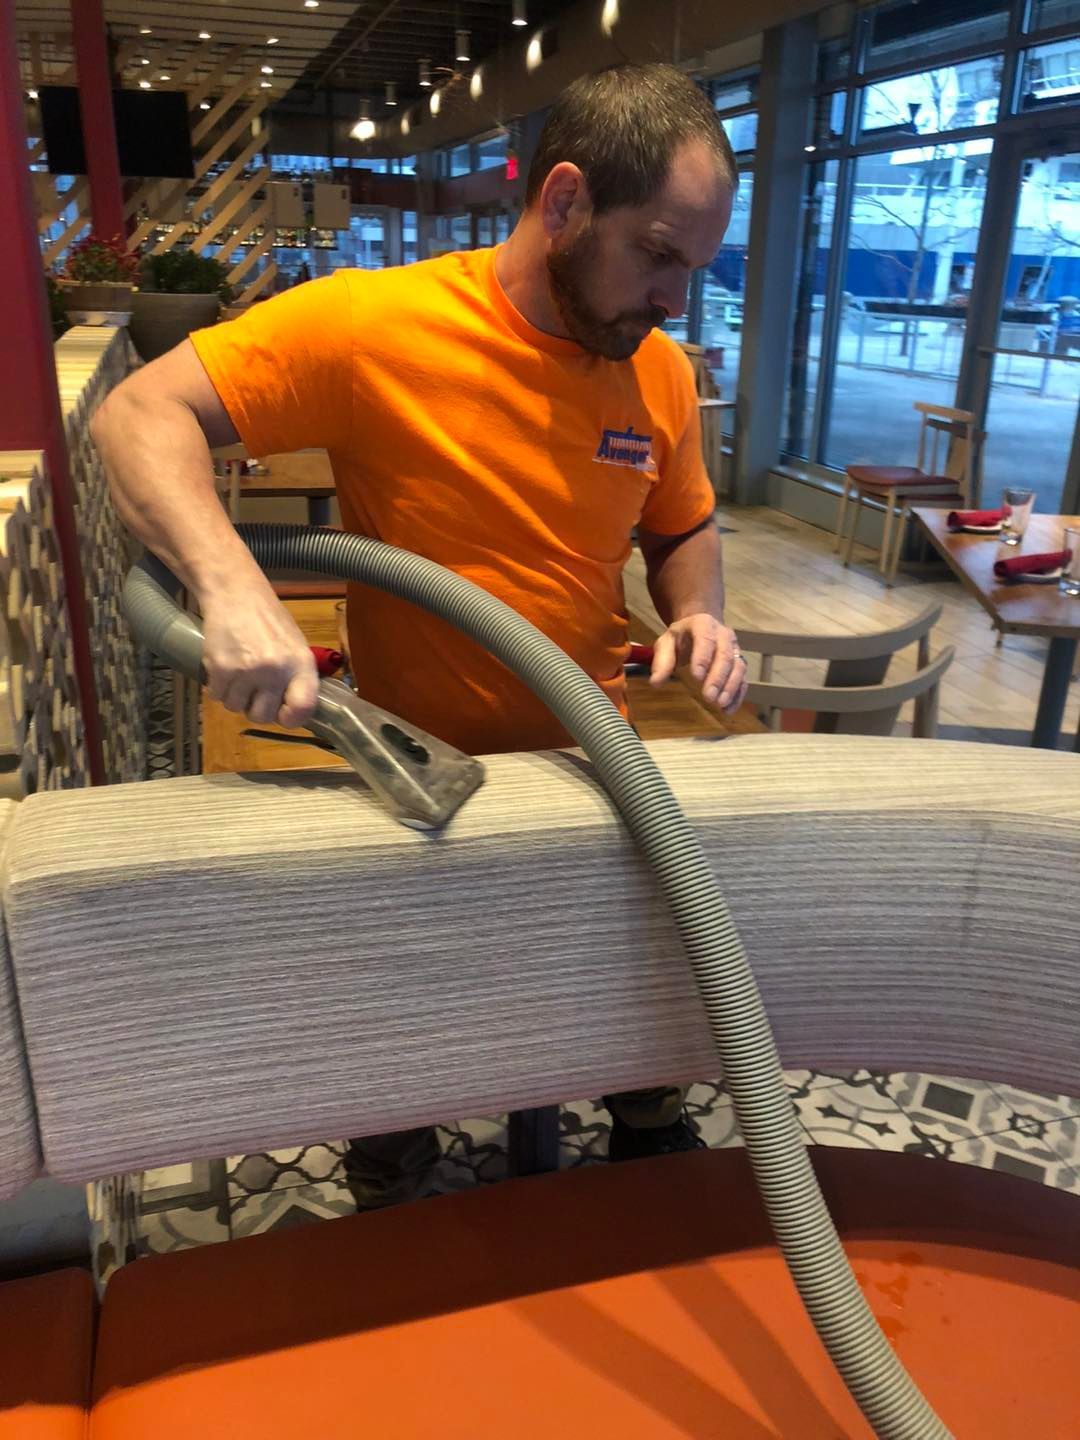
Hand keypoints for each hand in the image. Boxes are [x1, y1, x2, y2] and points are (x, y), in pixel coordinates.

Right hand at [201, 585, 319, 727]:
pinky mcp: (221, 668)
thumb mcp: (294, 645)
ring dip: (234, 696)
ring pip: (236, 707)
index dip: (291, 718)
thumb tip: (292, 710)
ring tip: (238, 674)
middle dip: (255, 708)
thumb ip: (296, 677)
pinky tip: (224, 668)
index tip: (281, 713)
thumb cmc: (267, 619)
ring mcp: (247, 671)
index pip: (302, 709)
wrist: (235, 593)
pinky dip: (217, 687)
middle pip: (262, 716)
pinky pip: (216, 696)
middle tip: (252, 691)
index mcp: (300, 664)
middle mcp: (276, 670)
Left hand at [649, 613, 747, 715]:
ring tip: (719, 705)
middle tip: (708, 697)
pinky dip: (737, 695)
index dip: (703, 657)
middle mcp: (723, 635)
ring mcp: (735, 649)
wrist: (702, 629)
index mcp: (703, 624)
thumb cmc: (681, 638)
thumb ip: (662, 661)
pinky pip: (743, 679)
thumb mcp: (666, 643)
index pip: (705, 638)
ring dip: (730, 687)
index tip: (696, 677)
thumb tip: (656, 682)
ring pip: (738, 667)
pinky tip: (727, 710)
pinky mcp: (740, 663)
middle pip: (725, 655)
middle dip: (718, 677)